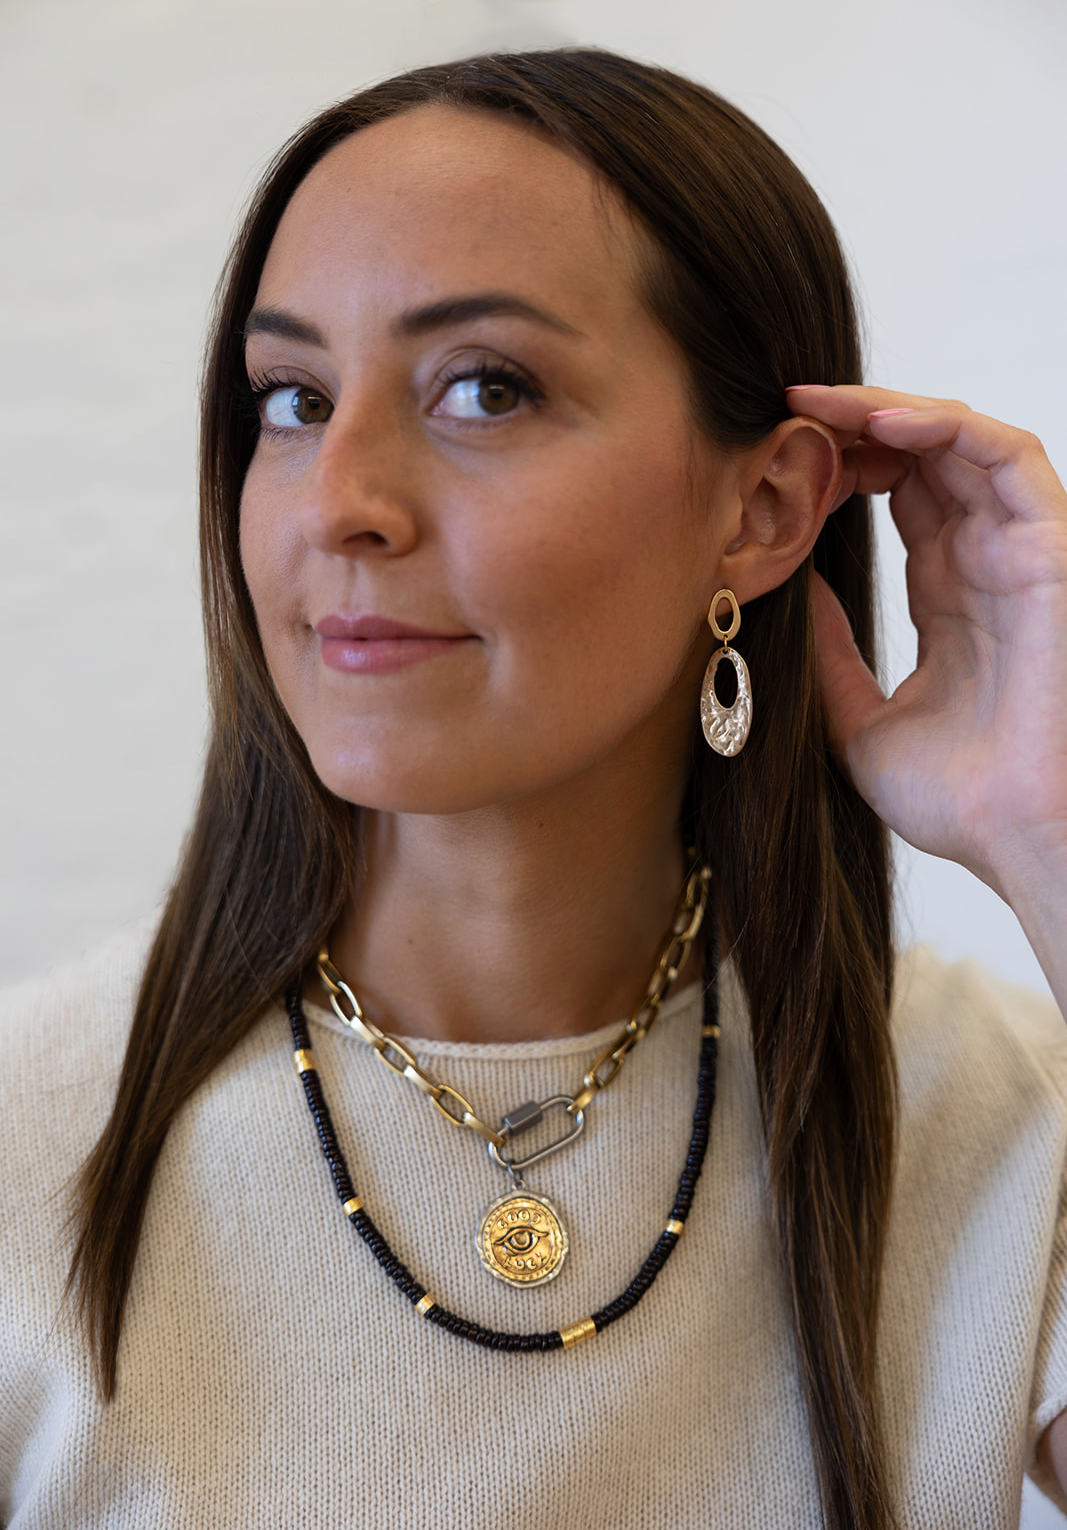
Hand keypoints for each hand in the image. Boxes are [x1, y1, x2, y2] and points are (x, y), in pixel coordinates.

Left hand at [785, 385, 1066, 907]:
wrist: (1012, 836)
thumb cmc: (956, 798)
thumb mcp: (859, 719)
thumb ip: (829, 652)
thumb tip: (787, 588)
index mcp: (948, 596)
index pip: (897, 496)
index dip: (842, 463)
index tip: (775, 453)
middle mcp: (983, 563)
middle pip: (922, 456)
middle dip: (854, 422)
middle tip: (785, 409)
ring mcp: (1016, 551)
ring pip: (961, 440)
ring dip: (890, 409)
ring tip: (819, 404)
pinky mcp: (1047, 550)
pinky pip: (1006, 456)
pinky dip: (947, 426)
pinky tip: (881, 424)